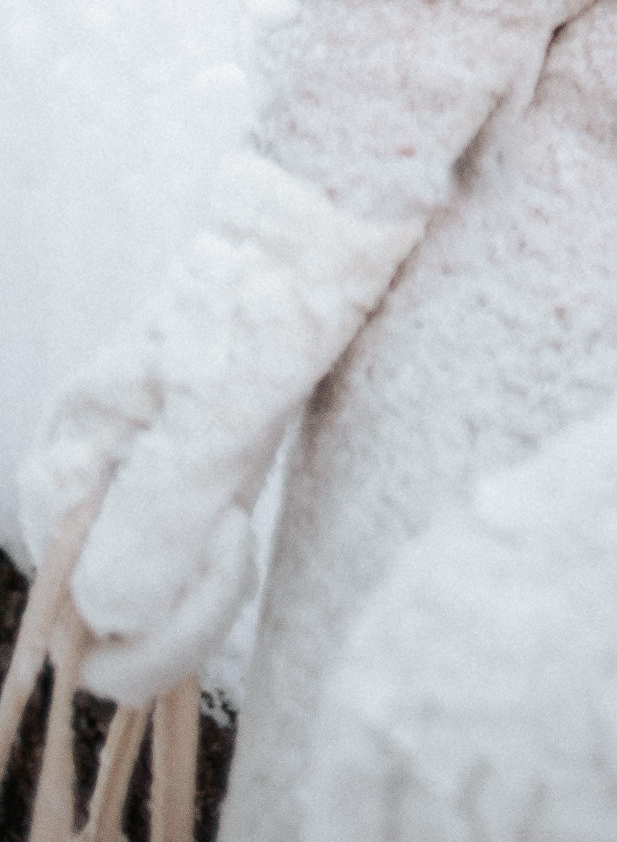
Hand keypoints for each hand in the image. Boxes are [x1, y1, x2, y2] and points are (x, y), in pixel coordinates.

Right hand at [20, 152, 420, 702]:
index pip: (65, 599)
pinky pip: (175, 556)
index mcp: (74, 450)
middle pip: (98, 607)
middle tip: (237, 544)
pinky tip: (237, 531)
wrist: (327, 222)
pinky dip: (208, 568)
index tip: (218, 554)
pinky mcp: (189, 469)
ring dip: (193, 593)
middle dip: (170, 612)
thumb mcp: (222, 405)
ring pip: (141, 588)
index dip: (135, 619)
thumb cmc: (272, 299)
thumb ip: (162, 508)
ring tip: (241, 528)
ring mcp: (140, 471)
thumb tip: (108, 613)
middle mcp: (92, 469)